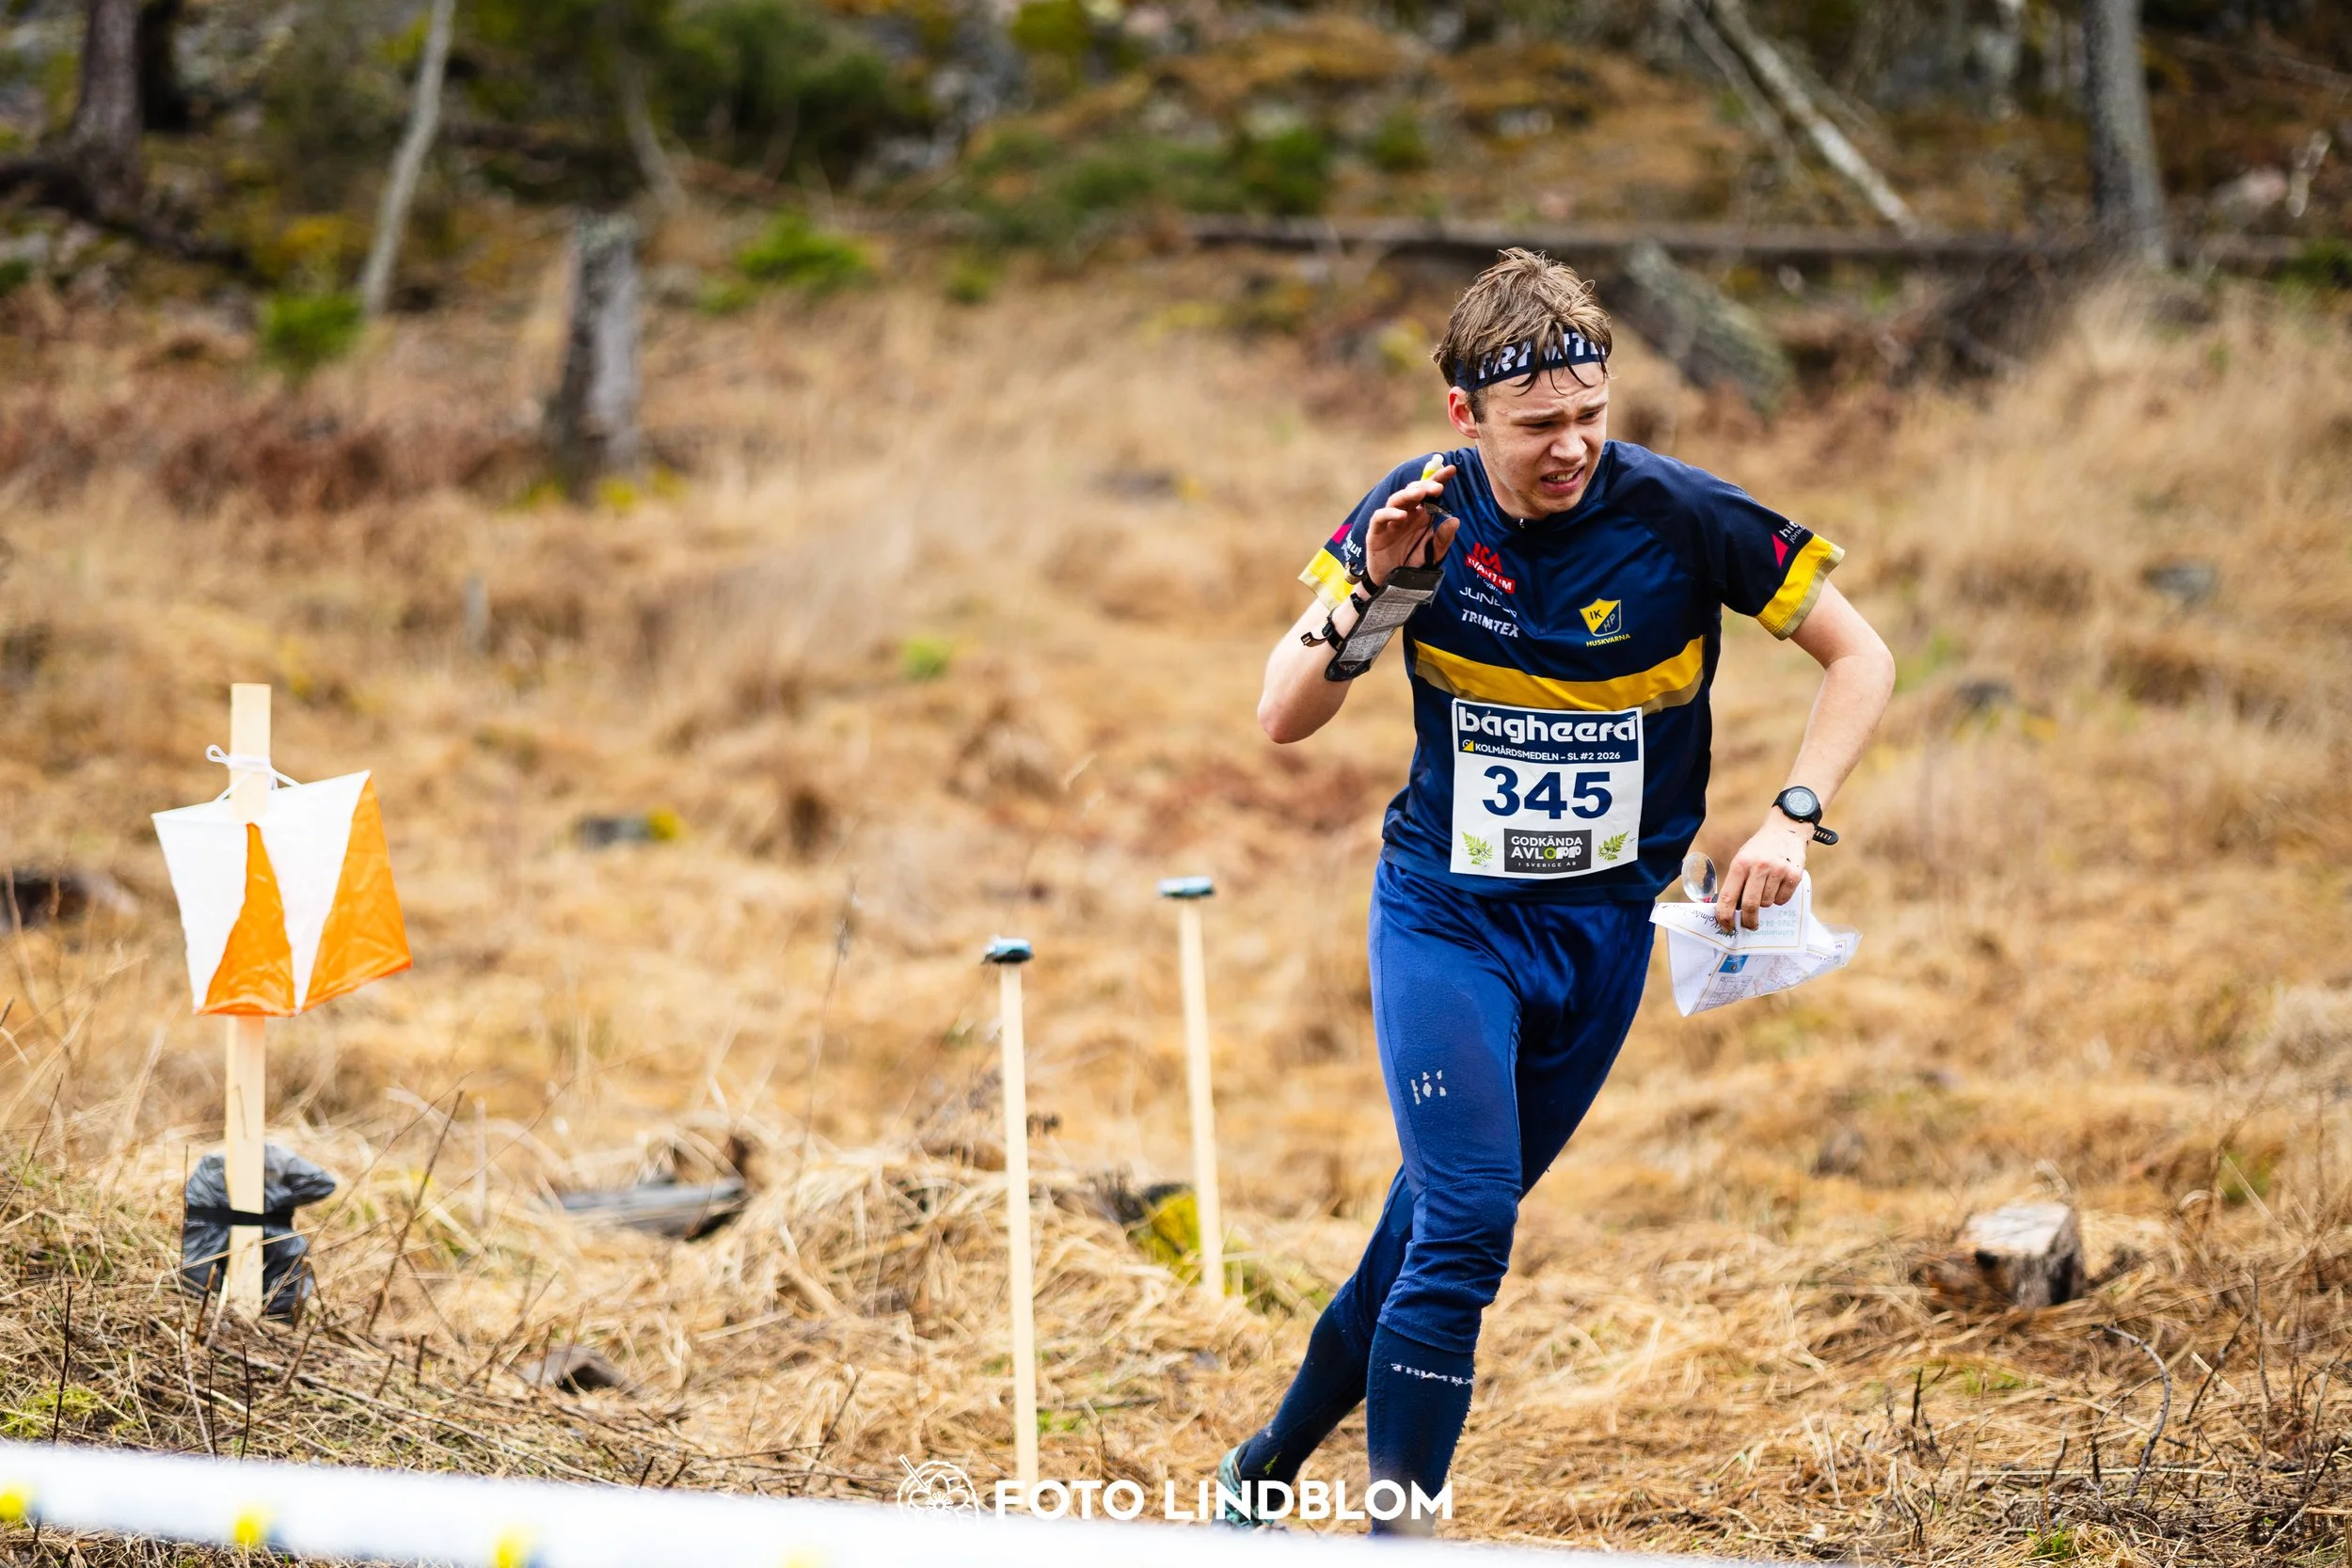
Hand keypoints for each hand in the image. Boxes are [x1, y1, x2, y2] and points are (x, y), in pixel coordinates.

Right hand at [1365, 466, 1460, 587]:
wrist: (1393, 585)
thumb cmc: (1412, 564)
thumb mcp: (1434, 554)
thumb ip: (1444, 539)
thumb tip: (1455, 520)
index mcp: (1421, 515)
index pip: (1429, 493)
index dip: (1439, 479)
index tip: (1452, 469)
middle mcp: (1406, 514)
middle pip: (1413, 492)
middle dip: (1425, 486)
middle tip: (1437, 487)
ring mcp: (1390, 521)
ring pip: (1396, 499)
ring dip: (1408, 495)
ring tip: (1420, 493)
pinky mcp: (1376, 531)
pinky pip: (1380, 517)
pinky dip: (1389, 513)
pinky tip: (1401, 515)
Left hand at [1715, 811, 1809, 930]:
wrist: (1786, 829)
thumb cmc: (1759, 849)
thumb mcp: (1742, 859)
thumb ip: (1737, 882)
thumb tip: (1730, 910)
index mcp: (1741, 863)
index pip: (1728, 896)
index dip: (1725, 916)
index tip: (1726, 927)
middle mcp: (1759, 866)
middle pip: (1750, 905)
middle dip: (1748, 920)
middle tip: (1748, 925)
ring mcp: (1778, 871)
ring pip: (1767, 903)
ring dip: (1765, 903)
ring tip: (1767, 888)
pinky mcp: (1794, 875)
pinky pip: (1783, 900)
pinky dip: (1779, 898)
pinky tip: (1779, 885)